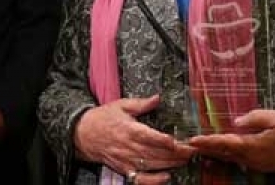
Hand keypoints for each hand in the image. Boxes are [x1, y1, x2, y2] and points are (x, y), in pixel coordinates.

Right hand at [74, 95, 196, 184]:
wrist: (82, 134)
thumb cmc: (103, 118)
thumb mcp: (121, 105)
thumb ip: (141, 104)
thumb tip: (157, 98)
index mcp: (129, 129)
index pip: (151, 137)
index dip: (166, 141)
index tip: (180, 141)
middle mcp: (128, 146)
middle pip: (156, 153)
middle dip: (176, 153)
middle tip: (192, 150)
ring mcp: (126, 160)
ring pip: (152, 165)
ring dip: (171, 164)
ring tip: (186, 160)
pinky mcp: (124, 169)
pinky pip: (140, 178)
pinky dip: (154, 180)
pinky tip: (166, 176)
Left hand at [187, 109, 274, 172]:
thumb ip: (253, 118)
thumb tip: (236, 121)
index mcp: (254, 146)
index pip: (224, 143)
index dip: (207, 141)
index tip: (192, 140)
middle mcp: (253, 159)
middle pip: (224, 153)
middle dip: (207, 149)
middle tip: (190, 145)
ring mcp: (258, 164)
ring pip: (231, 158)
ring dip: (216, 153)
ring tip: (201, 147)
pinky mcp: (264, 165)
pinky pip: (241, 160)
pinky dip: (228, 156)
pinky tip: (222, 152)